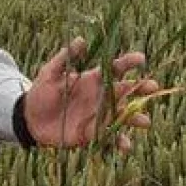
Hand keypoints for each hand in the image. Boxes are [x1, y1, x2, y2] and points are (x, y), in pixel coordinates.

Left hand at [23, 36, 165, 150]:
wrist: (31, 119)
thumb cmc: (41, 92)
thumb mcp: (50, 72)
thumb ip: (65, 57)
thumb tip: (81, 40)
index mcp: (93, 79)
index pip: (115, 69)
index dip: (128, 62)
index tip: (141, 59)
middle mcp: (100, 97)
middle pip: (126, 91)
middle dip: (141, 89)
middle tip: (153, 87)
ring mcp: (99, 116)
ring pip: (123, 116)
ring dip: (136, 118)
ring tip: (145, 122)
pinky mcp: (93, 134)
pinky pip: (110, 138)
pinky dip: (120, 142)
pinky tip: (126, 145)